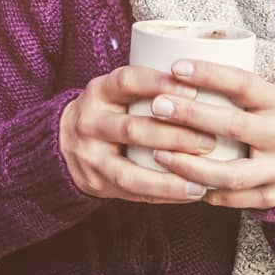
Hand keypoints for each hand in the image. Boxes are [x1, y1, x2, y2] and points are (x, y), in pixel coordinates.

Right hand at [59, 65, 218, 203]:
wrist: (64, 141)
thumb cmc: (110, 112)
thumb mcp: (118, 91)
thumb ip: (150, 87)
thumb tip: (210, 81)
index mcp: (99, 92)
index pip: (127, 81)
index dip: (160, 84)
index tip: (194, 89)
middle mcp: (89, 122)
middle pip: (132, 128)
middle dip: (175, 136)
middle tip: (210, 140)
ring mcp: (90, 155)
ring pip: (130, 169)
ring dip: (170, 175)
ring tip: (203, 178)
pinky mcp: (96, 182)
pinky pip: (132, 192)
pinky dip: (164, 193)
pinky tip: (191, 192)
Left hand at [144, 60, 274, 209]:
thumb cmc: (263, 117)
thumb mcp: (257, 96)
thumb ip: (226, 88)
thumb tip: (172, 70)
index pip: (244, 83)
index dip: (210, 74)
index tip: (175, 67)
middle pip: (234, 126)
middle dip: (192, 115)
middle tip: (158, 106)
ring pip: (231, 173)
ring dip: (190, 165)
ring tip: (158, 154)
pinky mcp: (271, 196)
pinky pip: (231, 199)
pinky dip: (202, 191)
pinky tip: (177, 182)